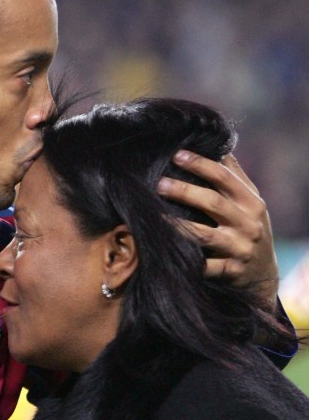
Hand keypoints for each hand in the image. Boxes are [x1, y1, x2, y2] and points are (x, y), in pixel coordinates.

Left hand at [158, 150, 278, 305]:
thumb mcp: (250, 203)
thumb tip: (220, 146)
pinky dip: (187, 260)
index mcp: (251, 202)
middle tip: (159, 184)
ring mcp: (240, 248)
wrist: (263, 274)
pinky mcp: (231, 271)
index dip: (200, 164)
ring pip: (204, 235)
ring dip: (178, 225)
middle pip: (213, 202)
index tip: (177, 155)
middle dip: (184, 191)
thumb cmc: (249, 230)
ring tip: (156, 216)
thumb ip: (235, 177)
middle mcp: (248, 223)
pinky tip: (166, 251)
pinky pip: (204, 266)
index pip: (224, 177)